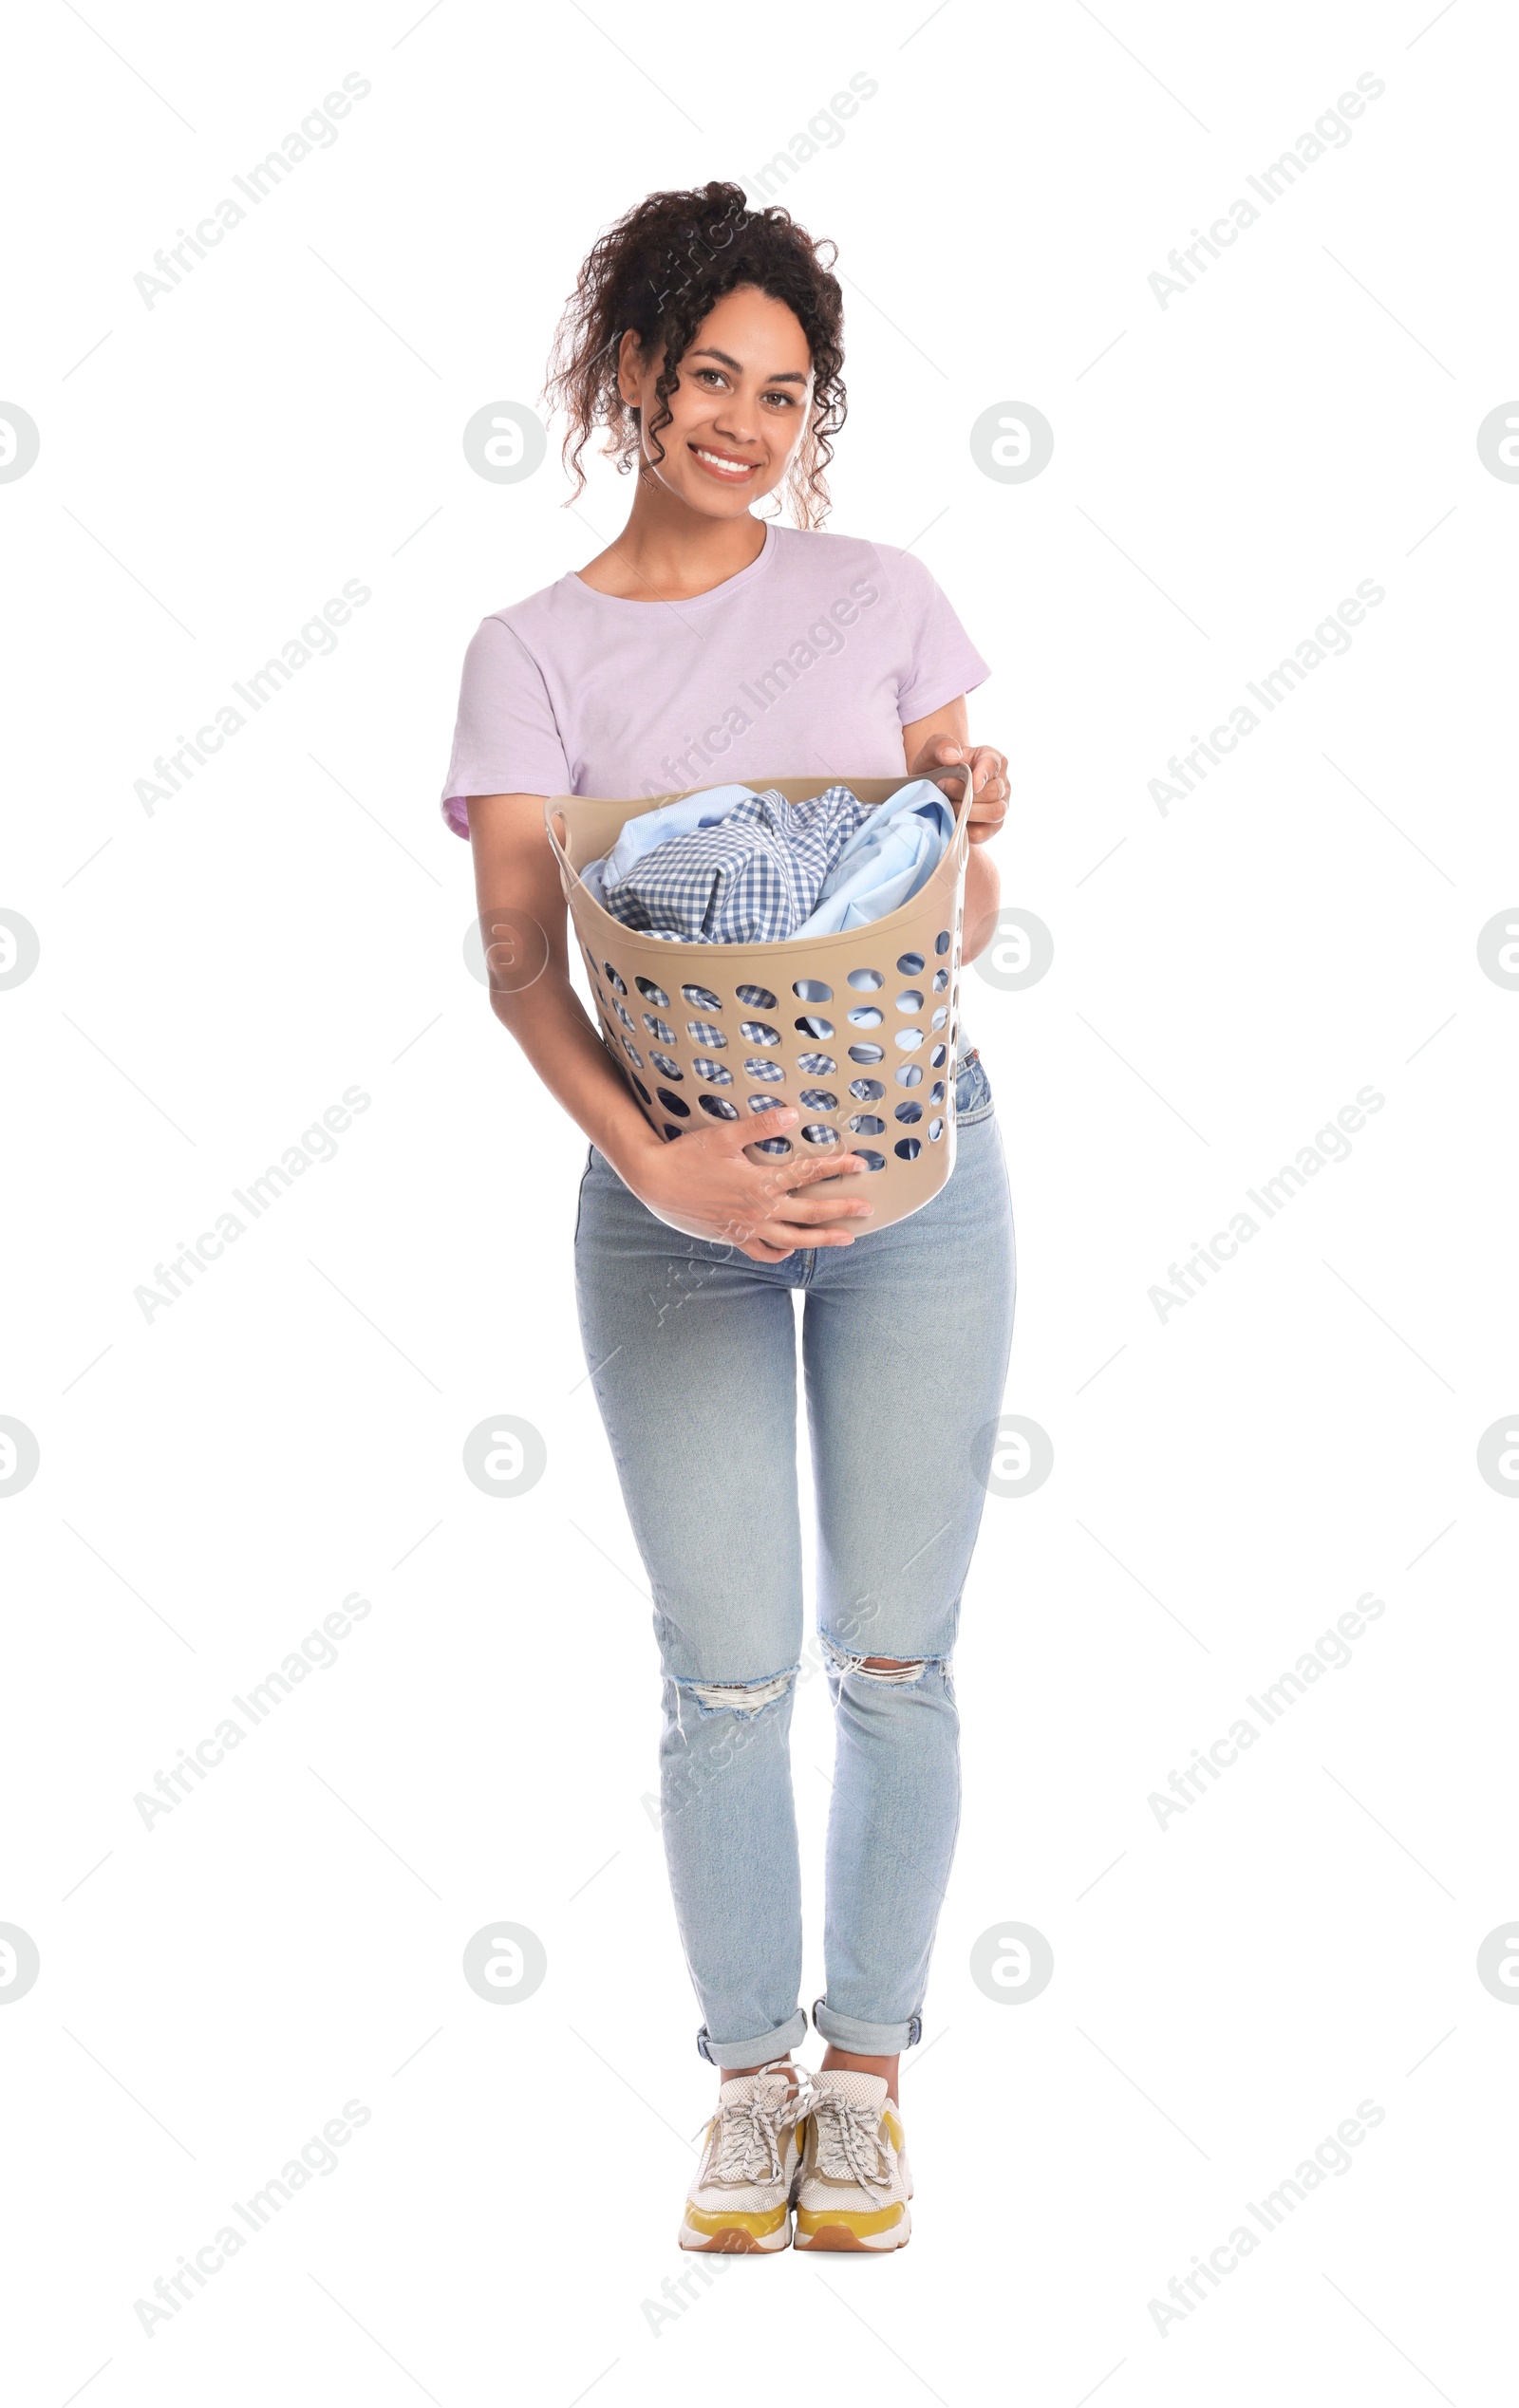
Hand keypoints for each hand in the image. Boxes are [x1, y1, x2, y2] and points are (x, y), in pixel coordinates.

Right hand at [623, 1109, 874, 1262]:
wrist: (656, 1182)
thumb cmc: (689, 1155)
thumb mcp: (724, 1135)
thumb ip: (761, 1125)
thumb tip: (792, 1114)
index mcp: (760, 1183)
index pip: (807, 1174)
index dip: (837, 1167)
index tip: (860, 1163)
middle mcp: (758, 1210)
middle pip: (810, 1214)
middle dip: (841, 1211)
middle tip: (867, 1209)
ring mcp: (747, 1227)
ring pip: (793, 1240)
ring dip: (821, 1239)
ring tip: (845, 1239)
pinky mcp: (733, 1237)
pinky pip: (763, 1252)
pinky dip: (781, 1253)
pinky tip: (792, 1248)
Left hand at [908, 736, 1008, 845]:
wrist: (931, 791)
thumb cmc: (935, 768)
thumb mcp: (932, 751)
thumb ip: (941, 745)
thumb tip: (953, 756)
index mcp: (991, 759)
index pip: (993, 764)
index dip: (984, 774)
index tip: (973, 784)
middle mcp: (1001, 783)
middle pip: (994, 792)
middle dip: (965, 793)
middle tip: (942, 788)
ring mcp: (1000, 806)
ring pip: (995, 812)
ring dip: (968, 811)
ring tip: (947, 805)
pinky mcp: (991, 827)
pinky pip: (983, 832)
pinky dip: (966, 829)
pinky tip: (952, 820)